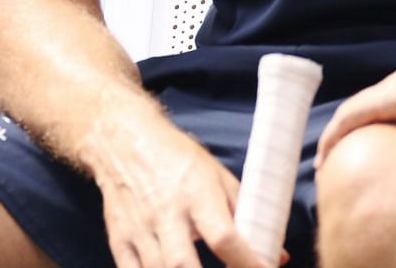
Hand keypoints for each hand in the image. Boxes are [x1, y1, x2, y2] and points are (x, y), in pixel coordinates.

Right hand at [85, 109, 272, 267]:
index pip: (224, 238)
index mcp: (195, 193)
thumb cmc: (175, 156)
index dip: (248, 264)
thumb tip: (276, 254)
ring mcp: (138, 226)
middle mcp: (165, 212)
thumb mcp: (216, 176)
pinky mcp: (118, 236)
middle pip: (182, 264)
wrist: (122, 139)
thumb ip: (246, 215)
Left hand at [315, 13, 395, 177]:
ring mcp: (390, 97)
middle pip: (363, 128)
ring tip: (319, 170)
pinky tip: (321, 155)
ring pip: (348, 123)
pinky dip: (333, 134)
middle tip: (333, 176)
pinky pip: (350, 117)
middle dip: (345, 150)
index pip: (393, 132)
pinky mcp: (386, 96)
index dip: (379, 152)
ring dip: (332, 144)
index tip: (370, 175)